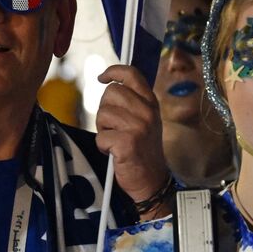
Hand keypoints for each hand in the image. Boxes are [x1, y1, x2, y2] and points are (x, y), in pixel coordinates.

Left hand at [95, 65, 168, 205]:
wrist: (152, 180)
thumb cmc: (142, 150)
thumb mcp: (144, 121)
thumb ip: (132, 102)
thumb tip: (109, 84)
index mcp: (151, 103)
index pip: (132, 74)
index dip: (113, 71)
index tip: (102, 77)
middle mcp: (146, 111)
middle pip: (111, 92)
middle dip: (105, 109)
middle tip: (113, 127)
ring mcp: (138, 126)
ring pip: (103, 114)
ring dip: (103, 129)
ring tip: (115, 140)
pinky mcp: (127, 142)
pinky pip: (101, 136)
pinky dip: (103, 146)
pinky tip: (115, 152)